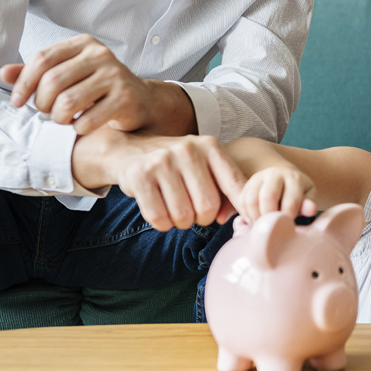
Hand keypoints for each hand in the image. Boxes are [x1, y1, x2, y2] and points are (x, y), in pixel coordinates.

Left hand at [0, 34, 192, 136]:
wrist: (139, 101)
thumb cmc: (97, 88)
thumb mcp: (68, 74)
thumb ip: (36, 73)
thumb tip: (4, 73)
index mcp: (83, 44)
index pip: (42, 58)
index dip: (24, 83)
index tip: (17, 102)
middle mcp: (101, 54)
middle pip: (52, 81)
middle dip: (41, 104)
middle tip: (46, 113)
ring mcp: (115, 76)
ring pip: (68, 102)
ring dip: (59, 118)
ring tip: (63, 120)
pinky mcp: (125, 98)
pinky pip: (87, 120)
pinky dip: (78, 129)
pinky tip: (82, 126)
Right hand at [73, 129, 245, 230]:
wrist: (130, 149)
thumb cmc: (176, 165)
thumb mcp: (204, 167)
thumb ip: (225, 190)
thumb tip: (226, 218)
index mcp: (209, 146)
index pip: (235, 184)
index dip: (240, 207)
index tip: (237, 218)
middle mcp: (188, 149)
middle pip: (208, 207)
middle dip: (202, 218)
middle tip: (193, 212)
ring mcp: (162, 161)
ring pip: (183, 216)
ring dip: (180, 223)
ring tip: (176, 210)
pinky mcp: (140, 176)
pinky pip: (159, 218)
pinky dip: (162, 224)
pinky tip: (161, 212)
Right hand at [236, 166, 317, 220]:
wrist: (283, 178)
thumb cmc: (298, 193)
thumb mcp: (307, 196)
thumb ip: (308, 204)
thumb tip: (311, 209)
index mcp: (294, 178)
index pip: (290, 201)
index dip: (289, 218)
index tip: (288, 225)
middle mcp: (274, 174)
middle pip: (268, 197)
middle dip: (271, 217)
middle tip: (274, 226)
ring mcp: (258, 177)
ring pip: (251, 199)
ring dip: (257, 217)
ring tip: (265, 223)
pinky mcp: (246, 184)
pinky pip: (242, 201)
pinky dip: (247, 214)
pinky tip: (256, 219)